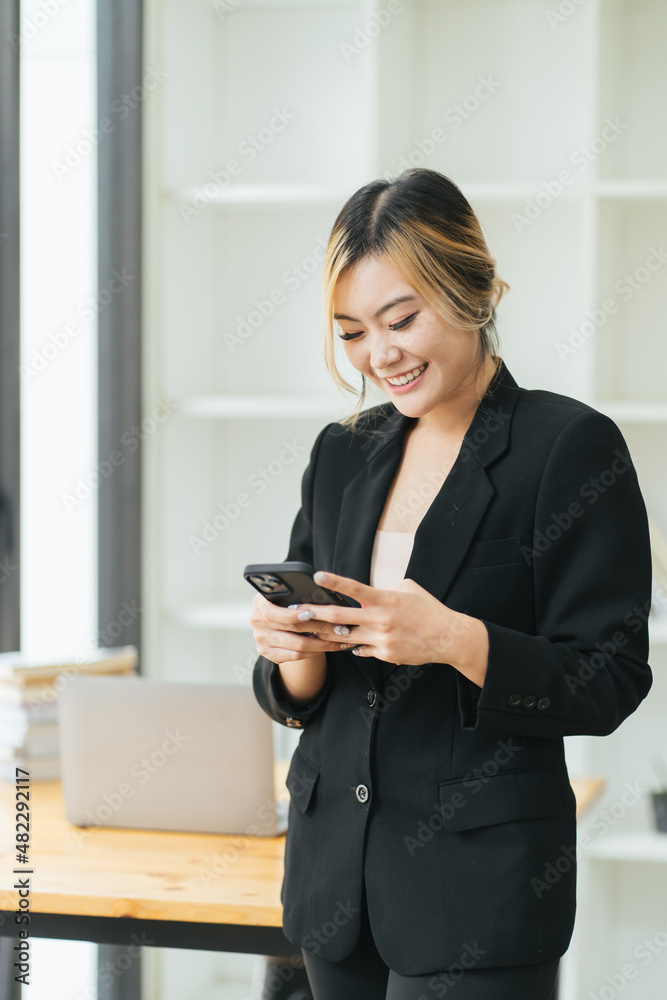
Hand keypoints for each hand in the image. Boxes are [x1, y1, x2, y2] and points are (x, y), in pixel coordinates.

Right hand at [249, 591, 357, 663]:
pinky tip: (328, 647)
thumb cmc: (287, 601)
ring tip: (340, 639)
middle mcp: (257, 622)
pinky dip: (314, 652)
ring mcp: (261, 639)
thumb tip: (326, 595)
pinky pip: (295, 656)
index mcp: (259, 603)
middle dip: (320, 627)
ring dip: (322, 644)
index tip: (313, 613)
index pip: (274, 611)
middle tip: (341, 628)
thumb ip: (299, 595)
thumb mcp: (288, 594)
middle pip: (292, 629)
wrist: (277, 619)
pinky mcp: (267, 653)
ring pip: (297, 646)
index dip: (293, 613)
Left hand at [295, 571, 486, 675]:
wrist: (448, 638)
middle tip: (297, 613)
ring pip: (345, 637)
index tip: (317, 575)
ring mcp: (381, 639)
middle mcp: (380, 620)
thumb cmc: (428, 609)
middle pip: (339, 617)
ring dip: (326, 633)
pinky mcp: (384, 654)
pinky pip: (361, 649)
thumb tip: (367, 591)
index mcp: (385, 600)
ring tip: (309, 630)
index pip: (354, 588)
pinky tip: (346, 642)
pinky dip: (354, 645)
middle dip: (315, 614)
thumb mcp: (407, 588)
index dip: (334, 581)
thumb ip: (384, 588)